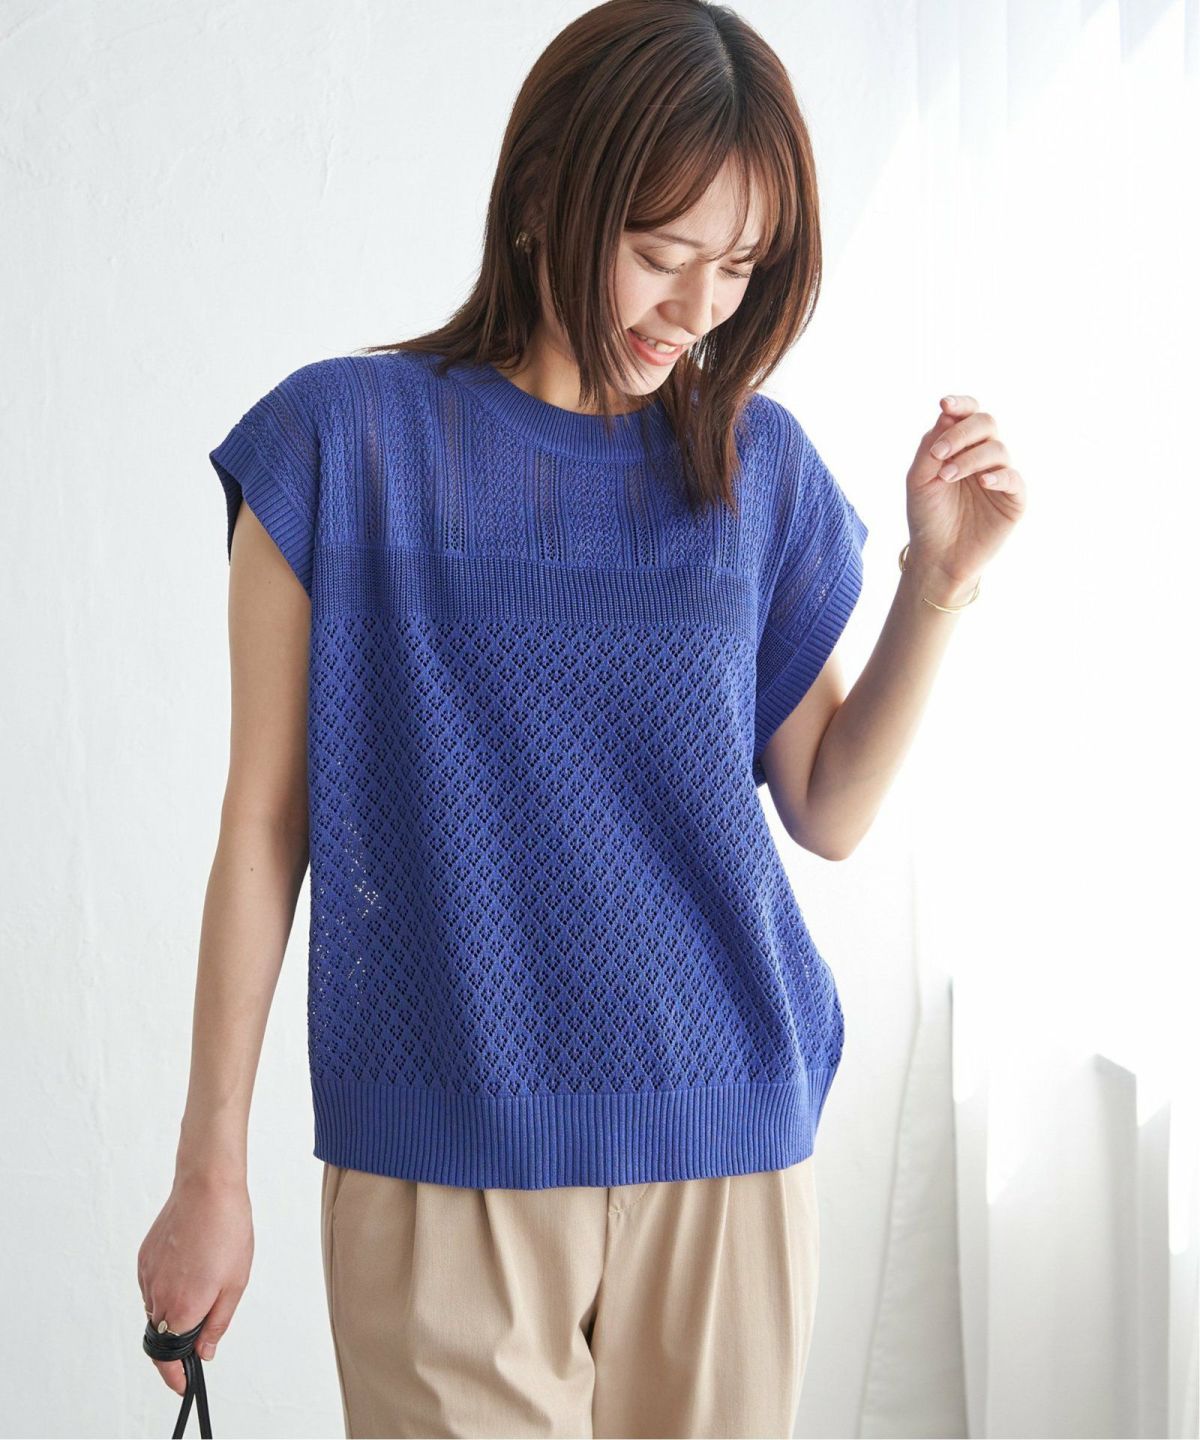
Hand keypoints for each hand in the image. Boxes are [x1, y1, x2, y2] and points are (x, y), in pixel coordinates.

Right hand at [137, 1172, 252, 1395]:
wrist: (207, 1187)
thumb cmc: (228, 1230)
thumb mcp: (235, 1283)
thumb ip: (217, 1323)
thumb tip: (205, 1353)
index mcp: (182, 1308)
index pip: (168, 1358)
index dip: (175, 1376)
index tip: (184, 1384)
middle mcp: (158, 1296)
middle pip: (162, 1335)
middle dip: (179, 1341)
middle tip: (203, 1331)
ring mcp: (148, 1276)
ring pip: (156, 1310)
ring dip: (174, 1311)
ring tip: (204, 1284)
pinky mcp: (144, 1258)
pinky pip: (152, 1285)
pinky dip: (167, 1288)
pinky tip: (190, 1268)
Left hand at [904, 395, 1025, 592]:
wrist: (936, 556)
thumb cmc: (927, 516)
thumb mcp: (919, 479)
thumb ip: (930, 447)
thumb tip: (947, 414)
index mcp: (960, 447)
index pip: (968, 414)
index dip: (961, 405)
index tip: (944, 405)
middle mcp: (983, 456)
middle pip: (986, 423)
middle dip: (962, 432)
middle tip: (939, 452)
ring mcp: (1000, 476)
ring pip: (998, 449)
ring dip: (970, 458)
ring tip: (947, 476)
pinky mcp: (1014, 499)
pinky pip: (1014, 479)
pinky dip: (999, 476)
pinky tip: (983, 482)